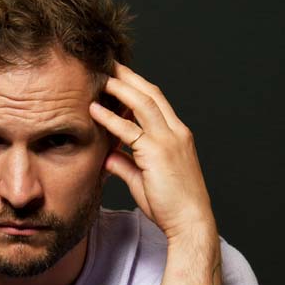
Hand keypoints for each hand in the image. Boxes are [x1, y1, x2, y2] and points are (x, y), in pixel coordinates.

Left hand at [90, 62, 216, 243]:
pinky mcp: (158, 153)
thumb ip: (125, 164)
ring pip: (143, 103)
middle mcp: (176, 132)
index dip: (137, 85)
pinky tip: (93, 109)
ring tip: (99, 76)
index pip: (156, 101)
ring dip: (120, 87)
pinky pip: (130, 130)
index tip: (118, 75)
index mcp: (177, 135)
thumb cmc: (170, 205)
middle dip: (129, 76)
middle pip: (150, 93)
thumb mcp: (143, 179)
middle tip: (108, 63)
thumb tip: (106, 155)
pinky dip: (110, 118)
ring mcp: (168, 140)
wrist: (190, 222)